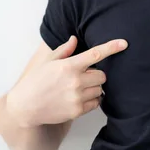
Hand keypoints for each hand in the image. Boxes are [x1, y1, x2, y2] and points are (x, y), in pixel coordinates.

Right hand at [6, 36, 127, 127]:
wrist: (25, 106)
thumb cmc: (36, 81)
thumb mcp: (48, 62)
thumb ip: (64, 50)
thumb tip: (75, 39)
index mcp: (69, 66)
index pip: (95, 54)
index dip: (111, 47)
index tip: (124, 43)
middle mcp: (75, 81)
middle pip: (102, 75)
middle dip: (96, 75)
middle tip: (84, 76)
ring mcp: (77, 97)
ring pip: (100, 89)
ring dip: (94, 87)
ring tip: (78, 88)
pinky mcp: (77, 110)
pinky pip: (96, 102)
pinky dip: (92, 100)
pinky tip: (79, 97)